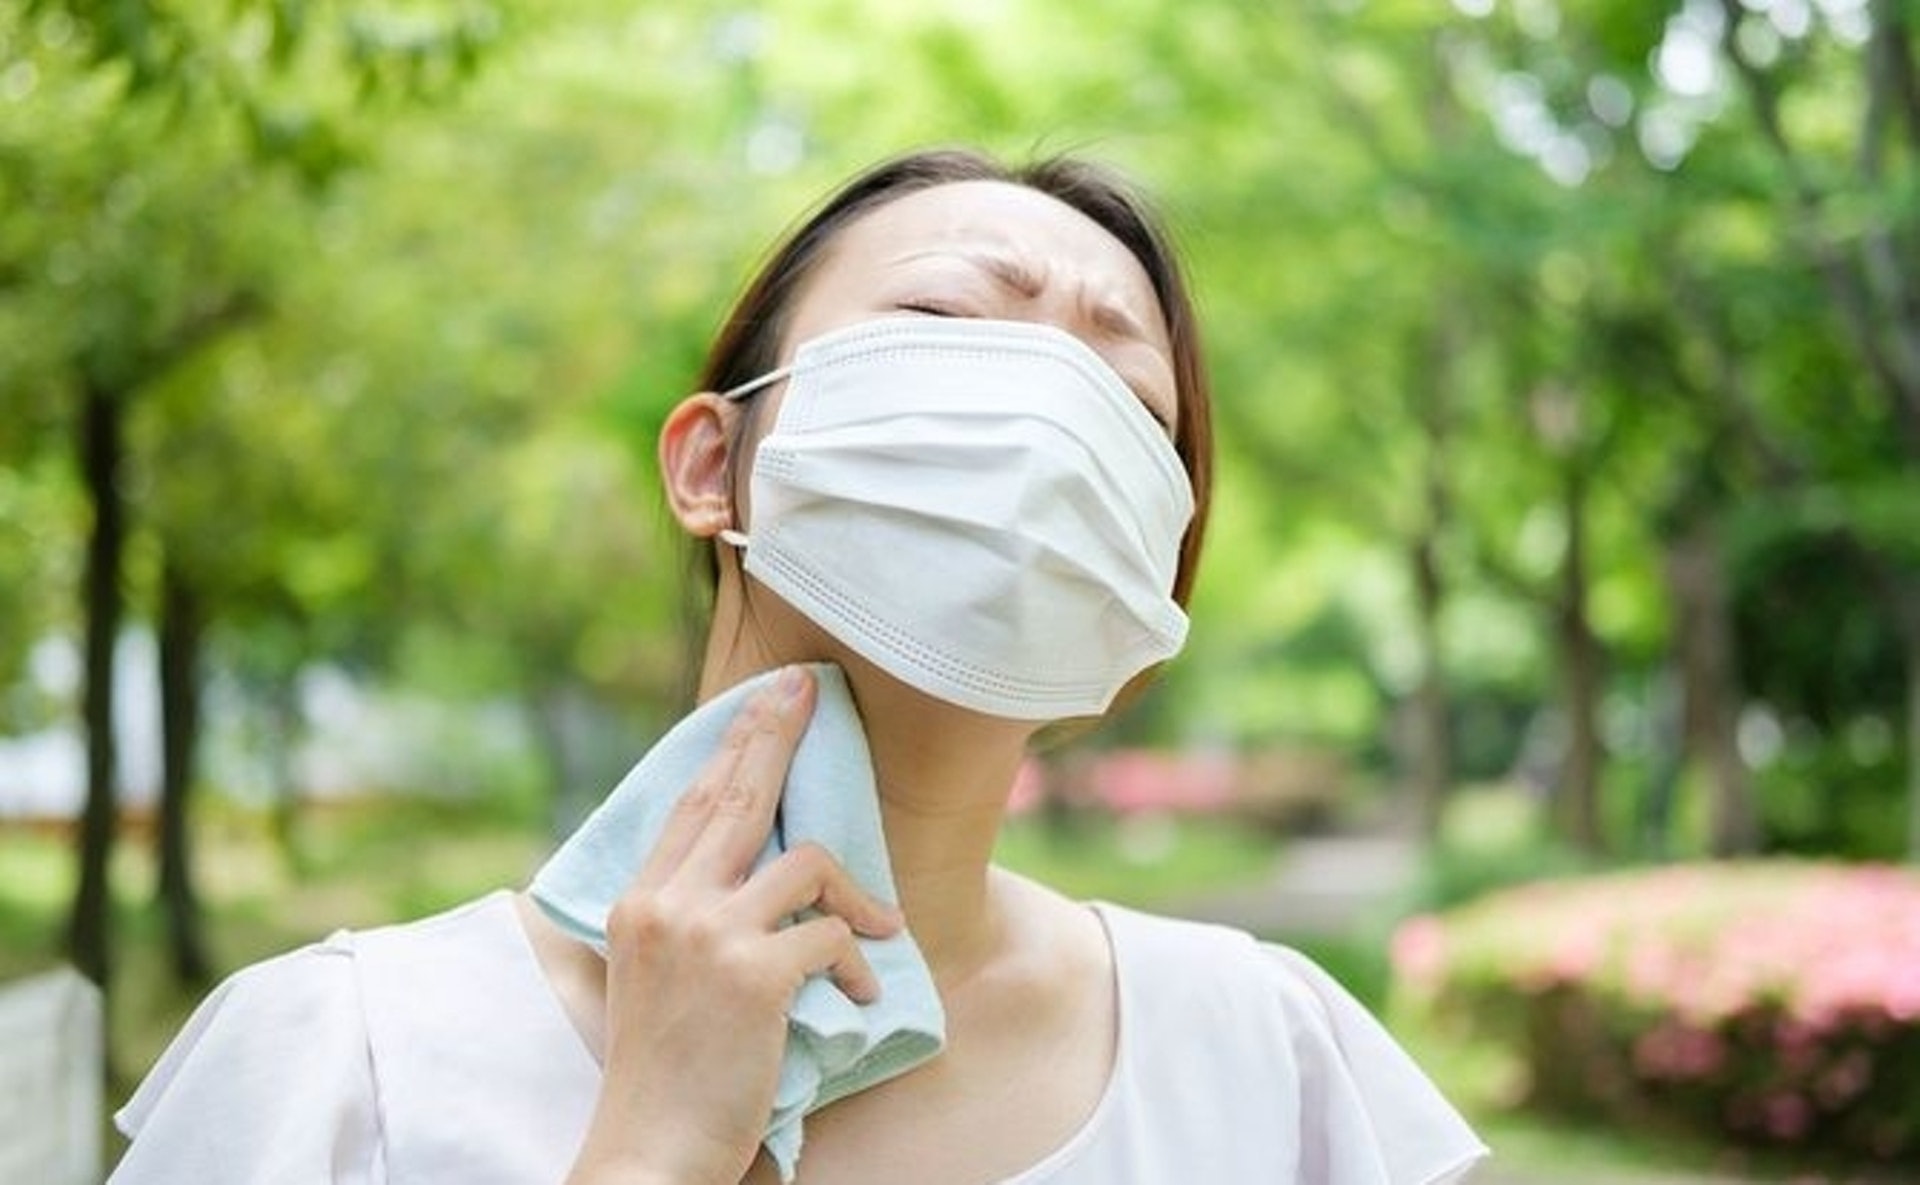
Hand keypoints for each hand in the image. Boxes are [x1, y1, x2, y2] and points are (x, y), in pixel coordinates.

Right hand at [566, 666, 903, 1184]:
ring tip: (875, 933)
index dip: (735, 746)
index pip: (694, 805)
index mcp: (640, 902)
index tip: (766, 701)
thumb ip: (691, 915)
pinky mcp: (753, 974)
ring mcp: (708, 934)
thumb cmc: (664, 1071)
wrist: (649, 1150)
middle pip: (738, 797)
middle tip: (812, 691)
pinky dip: (857, 963)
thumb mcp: (659, 974)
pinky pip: (833, 936)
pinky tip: (856, 995)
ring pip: (807, 865)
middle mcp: (667, 905)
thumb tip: (755, 868)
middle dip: (778, 735)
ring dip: (856, 899)